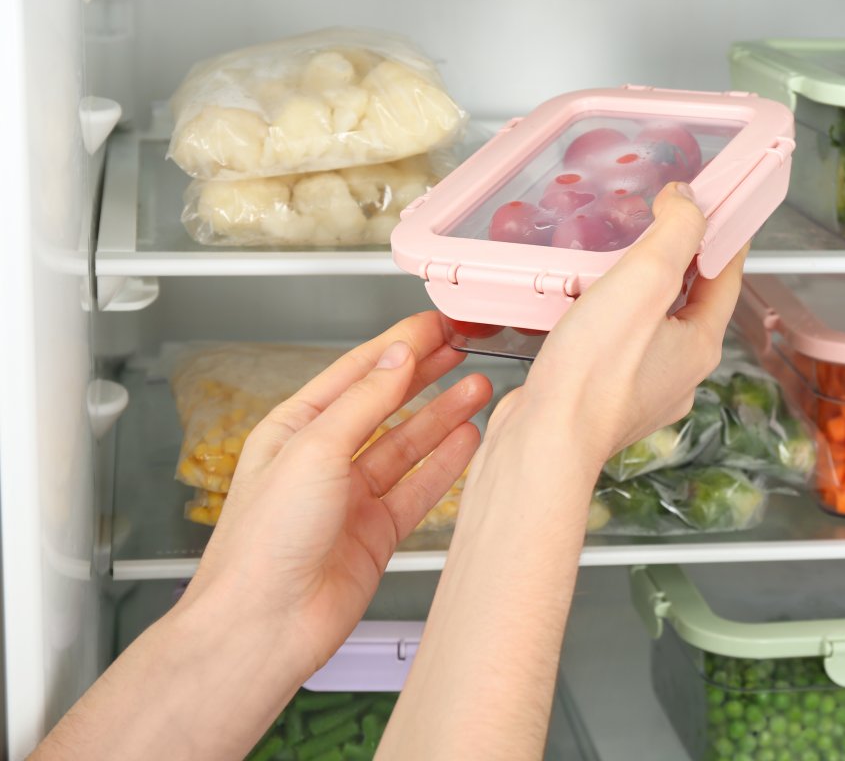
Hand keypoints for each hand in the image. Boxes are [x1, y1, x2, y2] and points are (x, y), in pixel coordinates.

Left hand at [181, 312, 492, 675]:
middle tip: (462, 348)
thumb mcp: (313, 450)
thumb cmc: (261, 544)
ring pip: (408, 444)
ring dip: (443, 415)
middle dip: (425, 373)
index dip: (398, 345)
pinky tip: (467, 441)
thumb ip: (363, 401)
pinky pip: (419, 488)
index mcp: (294, 429)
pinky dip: (445, 464)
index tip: (434, 325)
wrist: (264, 625)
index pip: (356, 373)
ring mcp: (351, 497)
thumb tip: (397, 357)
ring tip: (478, 388)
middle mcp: (322, 460)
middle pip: (385, 403)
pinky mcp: (376, 532)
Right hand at [513, 182, 746, 471]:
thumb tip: (689, 202)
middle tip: (658, 224)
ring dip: (637, 294)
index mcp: (699, 345)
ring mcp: (640, 391)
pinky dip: (605, 321)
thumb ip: (675, 232)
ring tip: (612, 263)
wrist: (543, 441)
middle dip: (677, 262)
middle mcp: (677, 373)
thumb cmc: (593, 372)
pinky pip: (614, 349)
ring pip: (649, 328)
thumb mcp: (644, 280)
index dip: (723, 236)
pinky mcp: (602, 401)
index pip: (727, 277)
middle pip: (689, 303)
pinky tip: (579, 309)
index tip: (717, 206)